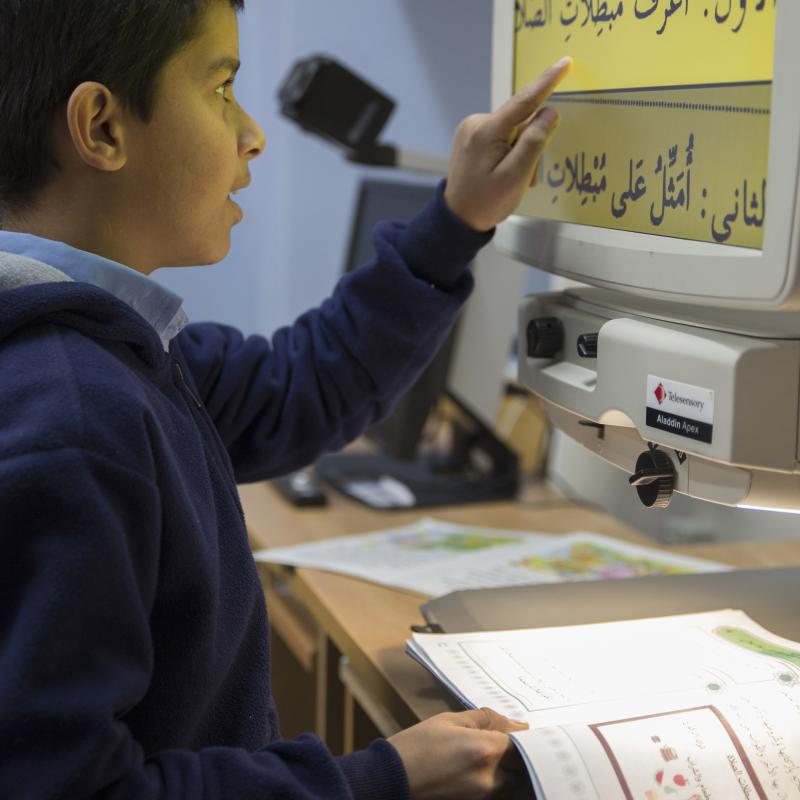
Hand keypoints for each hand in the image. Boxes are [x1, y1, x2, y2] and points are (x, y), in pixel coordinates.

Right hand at [388, 707, 533, 799]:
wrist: (392, 779)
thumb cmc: (417, 745)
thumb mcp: (449, 720)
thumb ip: (483, 719)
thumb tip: (510, 723)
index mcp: (484, 749)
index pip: (522, 743)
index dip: (527, 735)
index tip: (527, 730)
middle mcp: (489, 777)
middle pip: (522, 765)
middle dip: (523, 752)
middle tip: (519, 740)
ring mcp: (483, 796)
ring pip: (513, 781)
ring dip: (513, 768)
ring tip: (503, 753)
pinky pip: (499, 791)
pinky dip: (500, 780)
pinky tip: (490, 768)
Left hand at [444, 56, 571, 231]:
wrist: (457, 218)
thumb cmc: (486, 202)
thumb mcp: (516, 176)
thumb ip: (534, 142)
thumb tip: (549, 112)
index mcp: (486, 132)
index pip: (524, 101)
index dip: (547, 82)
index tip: (565, 63)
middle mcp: (476, 123)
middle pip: (520, 122)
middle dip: (530, 147)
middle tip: (525, 179)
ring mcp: (471, 129)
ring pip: (512, 131)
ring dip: (520, 153)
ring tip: (512, 180)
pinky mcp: (470, 137)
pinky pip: (500, 137)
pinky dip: (509, 153)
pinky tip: (502, 173)